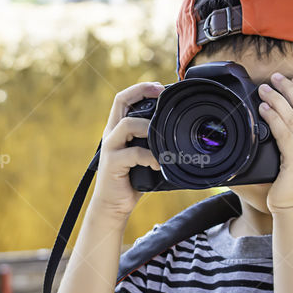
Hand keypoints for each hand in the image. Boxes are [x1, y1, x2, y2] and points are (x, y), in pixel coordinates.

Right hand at [90, 81, 164, 220]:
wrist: (113, 205)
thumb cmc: (132, 180)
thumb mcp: (144, 157)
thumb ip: (154, 144)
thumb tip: (183, 136)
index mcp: (118, 129)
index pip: (124, 99)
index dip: (141, 88)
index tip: (161, 88)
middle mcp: (112, 134)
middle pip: (121, 101)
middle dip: (142, 92)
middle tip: (162, 95)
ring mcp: (110, 148)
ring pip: (127, 124)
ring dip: (149, 128)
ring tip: (162, 139)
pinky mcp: (112, 164)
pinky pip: (133, 153)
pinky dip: (149, 157)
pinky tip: (158, 164)